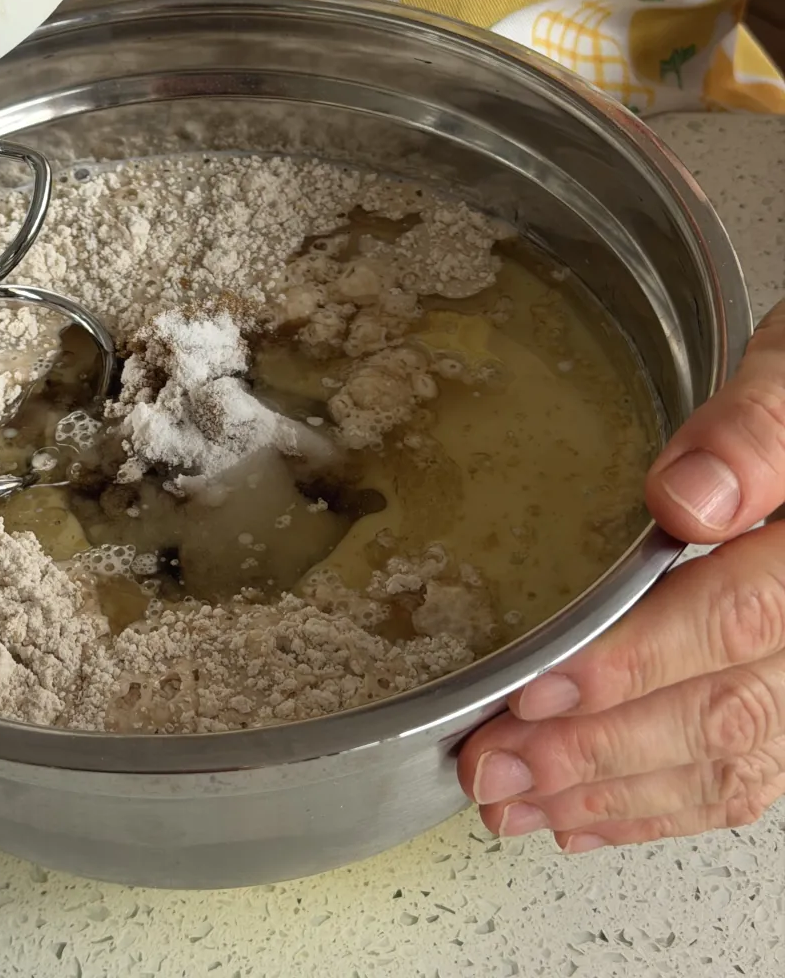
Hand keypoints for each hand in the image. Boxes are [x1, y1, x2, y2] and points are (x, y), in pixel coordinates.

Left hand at [458, 304, 784, 851]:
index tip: (538, 686)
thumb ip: (753, 429)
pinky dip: (657, 807)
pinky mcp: (784, 695)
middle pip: (725, 715)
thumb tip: (687, 497)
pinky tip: (580, 817)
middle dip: (597, 752)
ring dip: (612, 796)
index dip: (636, 662)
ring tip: (509, 801)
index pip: (737, 620)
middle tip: (492, 765)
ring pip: (730, 764)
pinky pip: (743, 776)